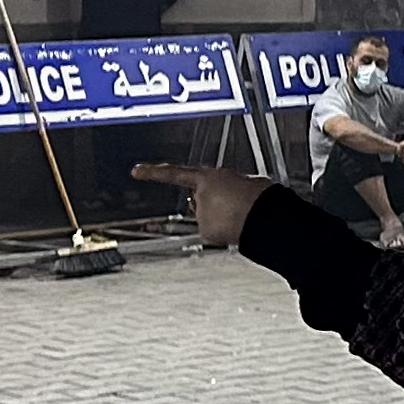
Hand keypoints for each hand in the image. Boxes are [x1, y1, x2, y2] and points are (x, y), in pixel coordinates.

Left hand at [134, 163, 272, 248]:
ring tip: (241, 216)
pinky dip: (220, 232)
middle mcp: (200, 196)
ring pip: (205, 217)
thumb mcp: (243, 180)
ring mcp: (202, 215)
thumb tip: (227, 197)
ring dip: (219, 217)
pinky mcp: (206, 231)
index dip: (154, 172)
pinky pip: (211, 232)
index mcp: (209, 177)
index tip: (136, 171)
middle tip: (232, 205)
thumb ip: (226, 185)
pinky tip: (237, 228)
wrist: (267, 215)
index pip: (174, 173)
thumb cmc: (262, 196)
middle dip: (209, 203)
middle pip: (197, 200)